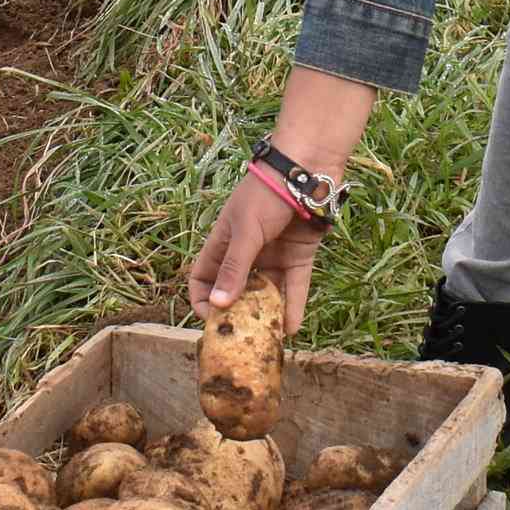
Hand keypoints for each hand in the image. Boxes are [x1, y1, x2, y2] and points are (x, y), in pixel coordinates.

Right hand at [187, 69, 373, 326]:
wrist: (307, 169)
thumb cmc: (267, 193)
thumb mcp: (246, 231)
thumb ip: (234, 268)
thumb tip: (218, 305)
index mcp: (223, 242)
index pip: (203, 277)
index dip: (203, 299)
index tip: (212, 320)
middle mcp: (246, 252)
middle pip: (236, 290)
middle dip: (239, 314)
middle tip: (243, 339)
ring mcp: (272, 255)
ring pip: (267, 293)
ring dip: (268, 315)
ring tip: (270, 340)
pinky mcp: (298, 256)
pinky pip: (294, 287)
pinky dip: (294, 306)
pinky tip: (293, 328)